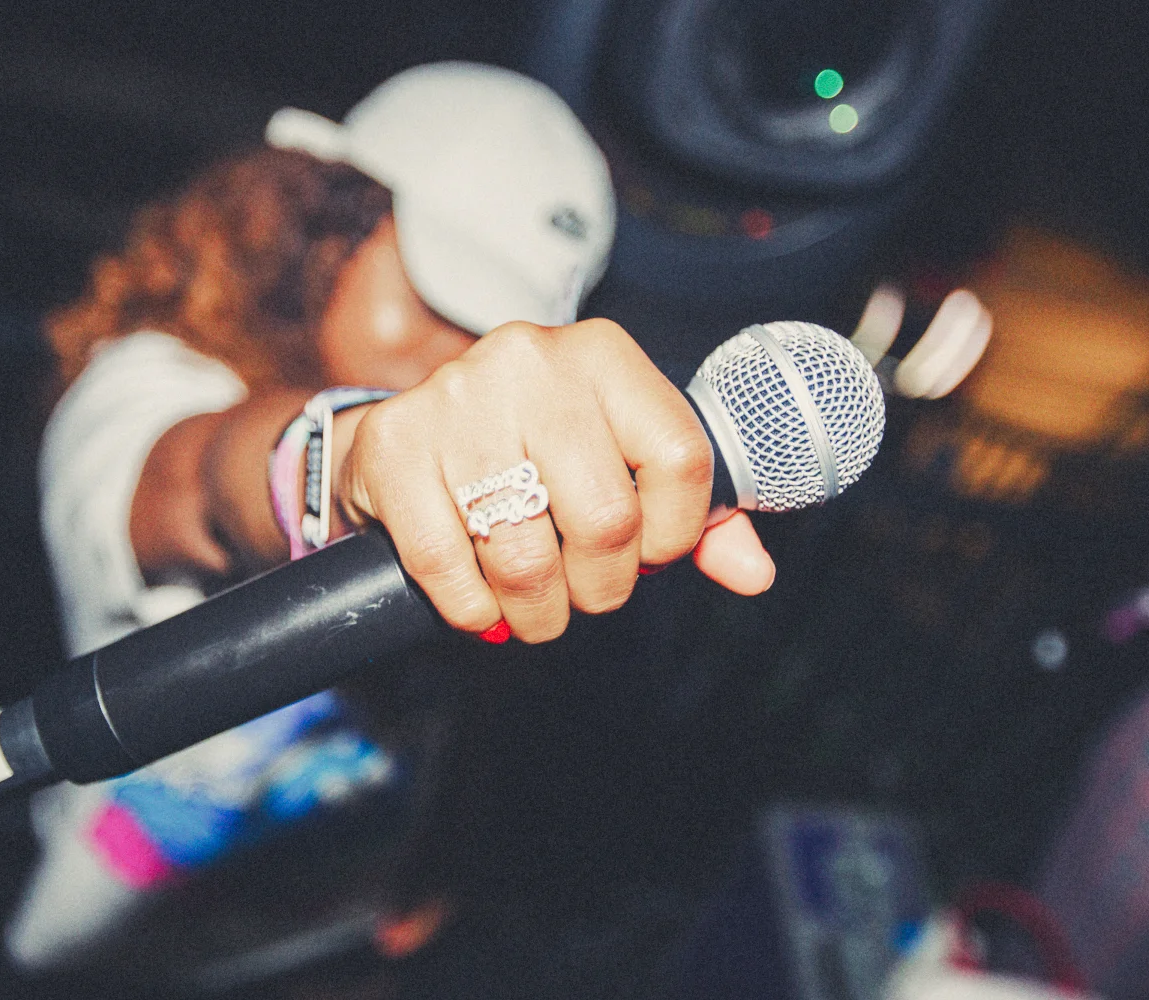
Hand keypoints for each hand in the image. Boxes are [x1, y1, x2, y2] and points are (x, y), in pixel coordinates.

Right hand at [335, 319, 773, 642]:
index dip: (675, 533)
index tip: (650, 553)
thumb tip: (754, 574)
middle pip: (606, 518)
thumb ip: (694, 514)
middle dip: (602, 587)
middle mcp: (530, 361)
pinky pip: (448, 566)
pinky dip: (472, 610)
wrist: (404, 438)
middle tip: (584, 594)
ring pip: (526, 555)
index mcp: (602, 354)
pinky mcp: (394, 448)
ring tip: (534, 607)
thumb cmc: (530, 455)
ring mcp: (455, 399)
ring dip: (537, 610)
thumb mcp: (617, 463)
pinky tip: (481, 603)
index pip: (680, 457)